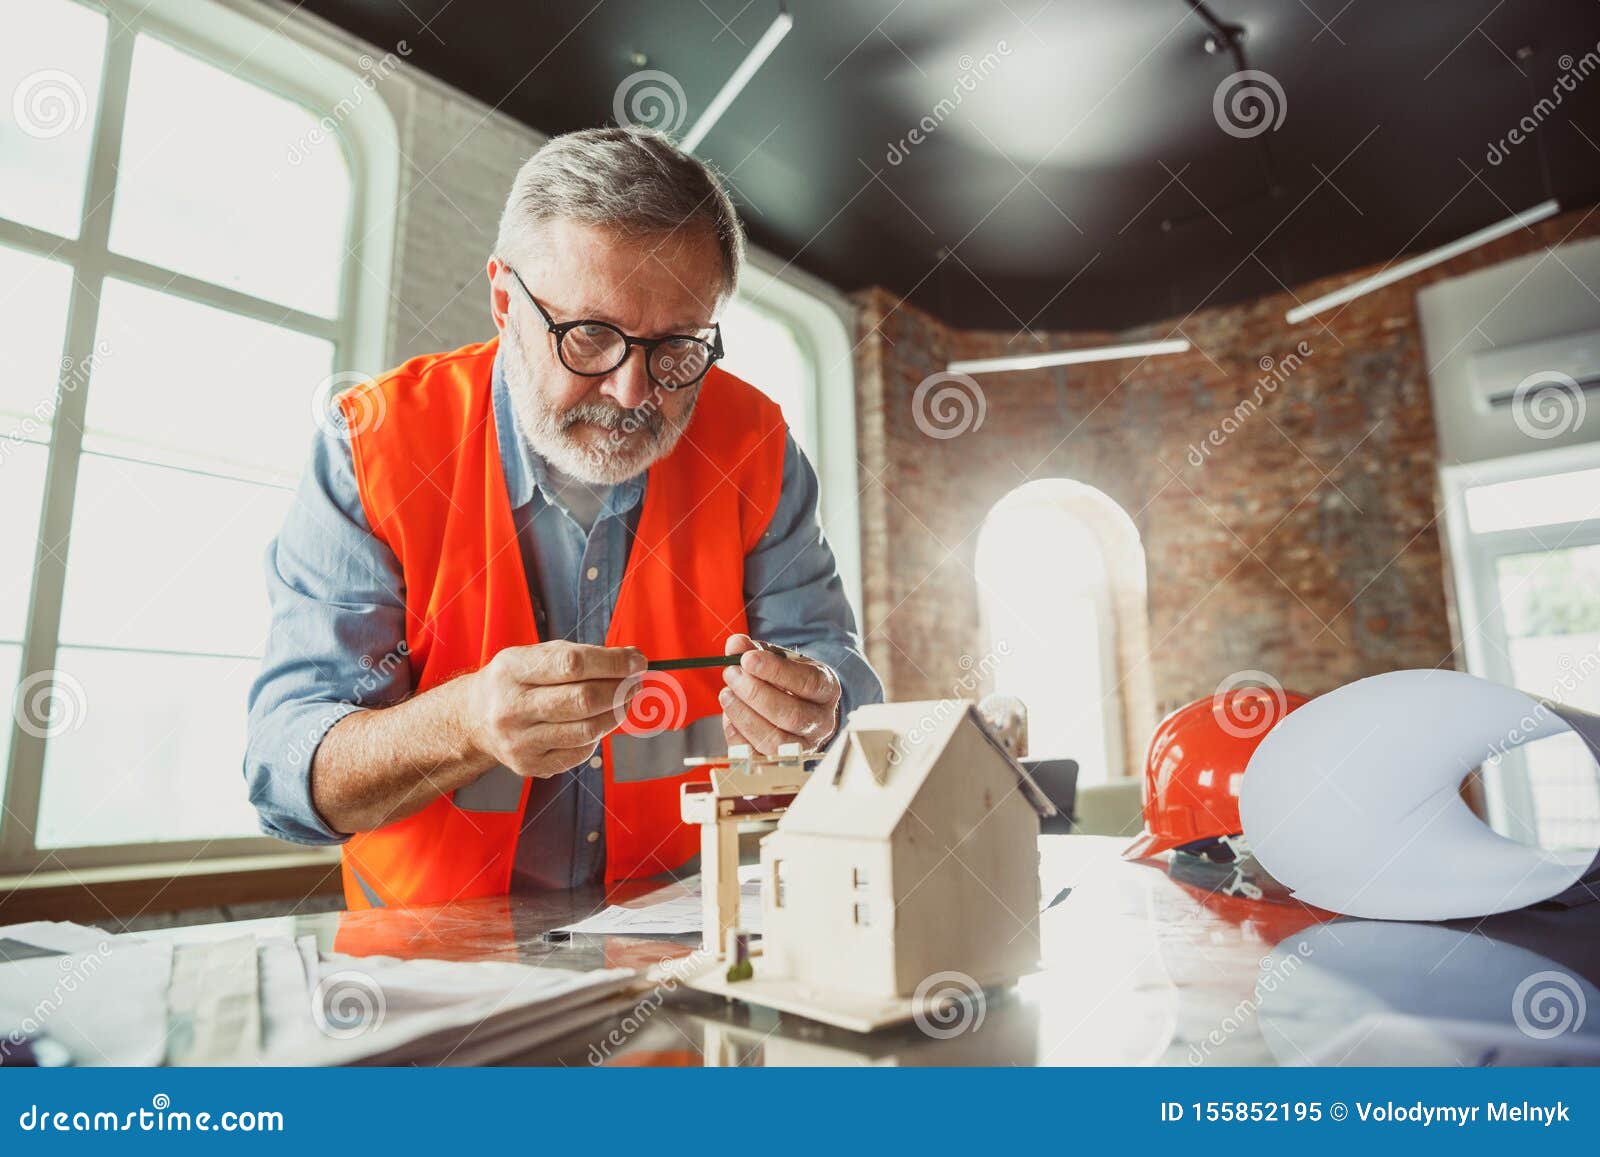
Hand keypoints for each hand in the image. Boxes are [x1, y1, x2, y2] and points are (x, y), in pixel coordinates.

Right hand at [463, 641, 644, 777]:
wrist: (474, 719)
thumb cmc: (516, 682)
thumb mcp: (535, 656)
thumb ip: (580, 656)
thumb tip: (631, 660)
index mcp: (512, 670)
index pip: (572, 664)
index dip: (612, 663)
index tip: (637, 661)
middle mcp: (511, 707)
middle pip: (583, 700)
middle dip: (620, 690)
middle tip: (635, 683)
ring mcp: (519, 741)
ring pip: (587, 730)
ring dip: (616, 713)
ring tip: (624, 701)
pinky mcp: (529, 766)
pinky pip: (580, 752)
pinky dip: (597, 736)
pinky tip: (597, 722)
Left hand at [718, 634, 840, 755]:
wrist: (803, 707)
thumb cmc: (791, 681)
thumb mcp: (781, 660)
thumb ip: (757, 651)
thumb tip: (735, 645)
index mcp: (827, 690)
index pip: (807, 682)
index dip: (776, 671)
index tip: (747, 659)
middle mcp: (822, 722)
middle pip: (791, 715)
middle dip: (755, 694)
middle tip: (731, 674)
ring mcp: (804, 747)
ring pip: (775, 741)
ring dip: (744, 716)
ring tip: (726, 694)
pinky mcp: (782, 763)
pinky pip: (758, 757)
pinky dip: (738, 737)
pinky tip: (729, 717)